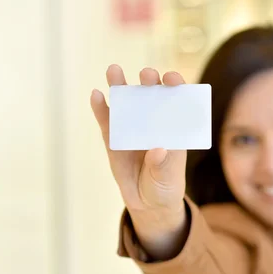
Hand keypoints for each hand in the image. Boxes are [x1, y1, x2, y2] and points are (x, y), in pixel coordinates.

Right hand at [91, 65, 188, 256]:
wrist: (147, 203)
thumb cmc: (165, 185)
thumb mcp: (167, 178)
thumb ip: (163, 164)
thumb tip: (158, 149)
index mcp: (173, 128)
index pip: (176, 101)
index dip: (175, 86)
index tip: (171, 78)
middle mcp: (153, 122)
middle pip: (151, 96)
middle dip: (149, 82)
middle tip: (146, 75)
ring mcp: (132, 128)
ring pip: (125, 103)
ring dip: (120, 85)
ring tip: (114, 70)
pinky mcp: (113, 139)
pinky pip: (106, 121)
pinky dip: (100, 108)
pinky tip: (96, 95)